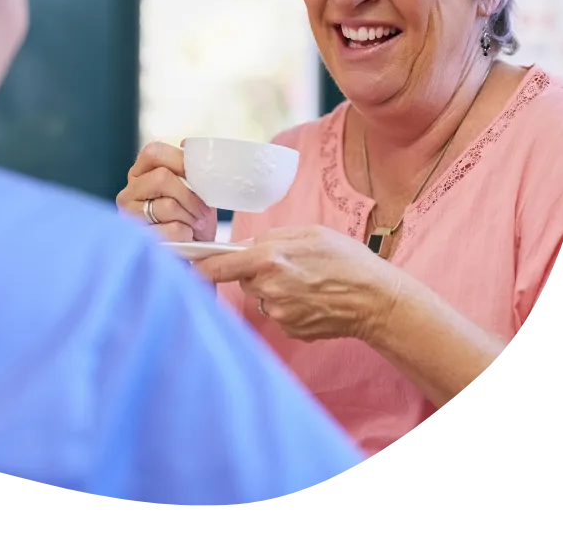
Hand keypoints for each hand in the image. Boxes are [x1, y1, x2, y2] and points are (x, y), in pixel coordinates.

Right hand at [116, 141, 217, 242]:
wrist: (193, 252)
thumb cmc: (192, 216)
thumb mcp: (194, 188)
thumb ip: (188, 166)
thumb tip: (185, 143)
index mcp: (141, 173)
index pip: (154, 153)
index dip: (181, 161)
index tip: (200, 177)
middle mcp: (129, 192)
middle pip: (162, 177)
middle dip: (190, 195)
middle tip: (203, 211)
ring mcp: (129, 217)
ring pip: (168, 205)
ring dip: (191, 217)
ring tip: (194, 226)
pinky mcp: (139, 239)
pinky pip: (171, 230)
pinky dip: (187, 234)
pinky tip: (185, 238)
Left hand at [192, 225, 400, 342]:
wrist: (376, 299)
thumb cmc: (346, 259)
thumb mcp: (308, 233)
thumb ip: (271, 238)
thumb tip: (245, 246)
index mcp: (269, 259)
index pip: (219, 267)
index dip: (199, 267)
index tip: (186, 267)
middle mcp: (269, 289)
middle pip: (243, 280)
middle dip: (256, 272)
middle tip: (287, 265)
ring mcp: (279, 313)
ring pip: (261, 297)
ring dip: (274, 289)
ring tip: (306, 282)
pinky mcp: (291, 330)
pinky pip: (278, 314)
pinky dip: (289, 306)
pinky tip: (312, 299)